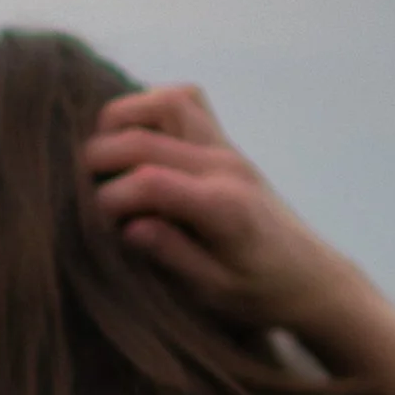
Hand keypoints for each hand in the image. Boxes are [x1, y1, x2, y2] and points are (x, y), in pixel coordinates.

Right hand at [81, 85, 361, 349]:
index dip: (110, 198)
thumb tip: (129, 227)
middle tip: (84, 191)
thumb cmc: (261, 293)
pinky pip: (186, 102)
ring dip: (125, 119)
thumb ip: (173, 256)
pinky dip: (152, 108)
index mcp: (223, 208)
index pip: (150, 182)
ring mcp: (227, 147)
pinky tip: (138, 140)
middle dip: (100, 159)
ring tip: (108, 154)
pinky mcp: (226, 142)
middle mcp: (224, 166)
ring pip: (168, 102)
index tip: (99, 224)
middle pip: (146, 138)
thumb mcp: (215, 292)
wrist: (310, 275)